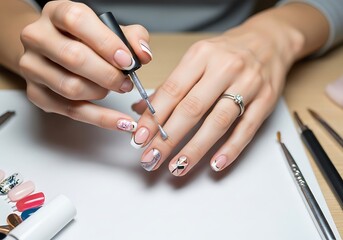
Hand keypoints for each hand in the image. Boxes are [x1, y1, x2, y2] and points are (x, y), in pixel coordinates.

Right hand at [19, 0, 151, 130]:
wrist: (51, 51)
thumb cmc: (83, 39)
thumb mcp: (108, 29)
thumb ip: (131, 36)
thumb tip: (143, 54)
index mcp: (56, 12)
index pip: (77, 21)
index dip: (106, 42)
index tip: (127, 61)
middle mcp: (38, 37)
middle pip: (73, 58)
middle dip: (108, 75)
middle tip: (127, 83)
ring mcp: (32, 67)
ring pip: (71, 87)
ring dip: (102, 93)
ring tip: (117, 89)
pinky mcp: (36, 93)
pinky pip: (72, 111)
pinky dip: (102, 119)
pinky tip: (121, 121)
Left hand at [132, 19, 301, 174]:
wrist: (269, 41)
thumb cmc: (227, 53)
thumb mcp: (196, 59)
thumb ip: (171, 85)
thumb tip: (141, 109)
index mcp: (202, 55)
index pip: (172, 91)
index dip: (154, 117)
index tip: (140, 138)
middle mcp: (225, 68)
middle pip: (192, 109)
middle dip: (168, 138)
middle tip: (152, 158)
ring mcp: (248, 84)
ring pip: (218, 122)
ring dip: (195, 149)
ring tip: (178, 166)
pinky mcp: (266, 100)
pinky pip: (247, 129)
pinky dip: (231, 149)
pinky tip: (215, 164)